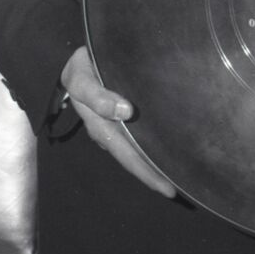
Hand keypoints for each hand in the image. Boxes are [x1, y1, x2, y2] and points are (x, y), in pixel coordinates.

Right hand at [60, 46, 176, 197]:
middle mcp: (110, 133)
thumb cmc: (78, 71)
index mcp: (102, 129)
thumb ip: (97, 96)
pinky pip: (139, 137)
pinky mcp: (122, 119)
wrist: (71, 63)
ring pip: (138, 151)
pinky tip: (167, 148)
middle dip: (156, 176)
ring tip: (179, 174)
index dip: (148, 174)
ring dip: (156, 164)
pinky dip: (152, 146)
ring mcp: (116, 128)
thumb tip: (125, 112)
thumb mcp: (81, 80)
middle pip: (136, 160)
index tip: (169, 189)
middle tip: (182, 189)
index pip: (128, 157)